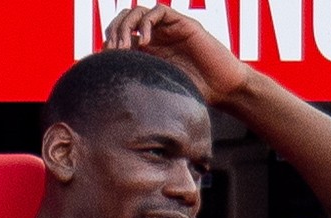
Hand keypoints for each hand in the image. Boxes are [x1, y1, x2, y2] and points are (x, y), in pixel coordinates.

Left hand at [103, 4, 248, 105]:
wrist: (225, 89)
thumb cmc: (197, 94)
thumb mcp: (160, 89)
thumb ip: (140, 83)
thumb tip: (110, 89)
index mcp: (149, 51)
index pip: (119, 36)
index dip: (108, 43)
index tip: (105, 60)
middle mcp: (157, 37)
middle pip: (124, 21)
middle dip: (114, 32)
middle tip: (113, 51)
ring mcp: (169, 29)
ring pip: (138, 12)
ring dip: (126, 25)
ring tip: (125, 46)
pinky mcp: (183, 24)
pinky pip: (158, 11)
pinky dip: (146, 23)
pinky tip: (145, 41)